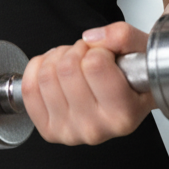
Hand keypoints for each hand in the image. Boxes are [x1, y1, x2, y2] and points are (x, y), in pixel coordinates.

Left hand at [20, 21, 154, 144]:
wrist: (127, 100)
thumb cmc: (133, 78)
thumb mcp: (139, 50)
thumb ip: (122, 36)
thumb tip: (91, 39)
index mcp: (122, 114)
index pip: (94, 64)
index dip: (98, 49)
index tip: (106, 54)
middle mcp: (96, 129)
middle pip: (66, 69)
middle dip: (77, 51)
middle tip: (88, 57)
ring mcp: (69, 132)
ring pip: (46, 75)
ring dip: (58, 58)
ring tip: (75, 64)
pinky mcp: (49, 130)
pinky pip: (28, 88)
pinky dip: (38, 68)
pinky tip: (56, 70)